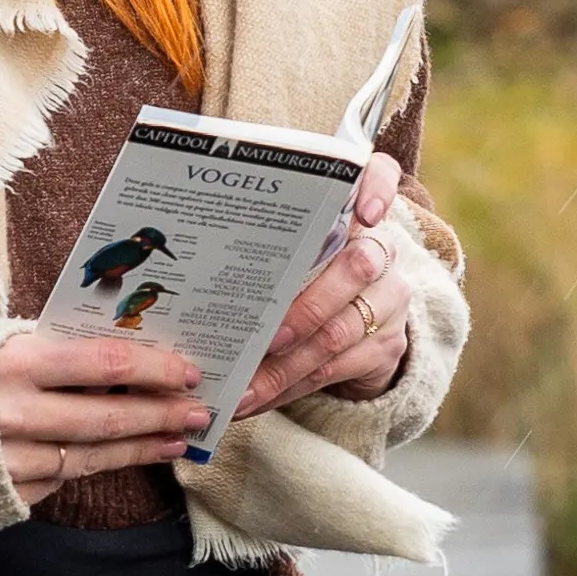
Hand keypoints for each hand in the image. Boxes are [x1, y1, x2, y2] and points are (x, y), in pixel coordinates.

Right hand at [0, 324, 211, 501]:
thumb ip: (49, 345)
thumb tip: (119, 343)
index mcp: (15, 363)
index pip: (105, 365)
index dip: (155, 369)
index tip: (188, 371)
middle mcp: (16, 414)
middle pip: (109, 418)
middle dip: (162, 414)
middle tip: (201, 411)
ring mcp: (11, 458)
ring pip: (94, 456)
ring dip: (143, 448)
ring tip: (178, 439)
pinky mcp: (7, 490)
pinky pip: (63, 477)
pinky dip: (97, 465)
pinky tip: (127, 456)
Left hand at [235, 151, 416, 421]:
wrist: (361, 324)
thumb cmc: (308, 274)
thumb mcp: (296, 249)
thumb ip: (266, 241)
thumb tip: (187, 244)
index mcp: (355, 215)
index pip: (382, 176)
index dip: (378, 189)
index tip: (364, 213)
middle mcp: (381, 253)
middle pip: (356, 268)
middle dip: (306, 308)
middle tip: (264, 336)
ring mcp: (389, 302)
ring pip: (339, 333)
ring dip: (285, 366)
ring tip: (244, 386)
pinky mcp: (385, 346)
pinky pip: (334, 371)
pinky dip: (289, 388)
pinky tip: (256, 398)